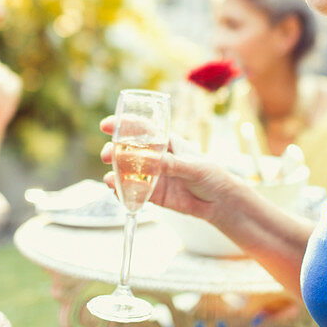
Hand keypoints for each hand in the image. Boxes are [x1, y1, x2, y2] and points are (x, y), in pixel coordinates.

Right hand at [100, 116, 239, 223]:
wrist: (220, 202)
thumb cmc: (212, 176)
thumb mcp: (195, 167)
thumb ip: (173, 165)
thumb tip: (152, 162)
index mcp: (166, 142)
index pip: (142, 129)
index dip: (124, 125)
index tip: (107, 125)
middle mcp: (156, 157)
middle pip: (129, 150)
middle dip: (114, 150)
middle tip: (106, 155)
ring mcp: (153, 176)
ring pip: (127, 171)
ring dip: (116, 172)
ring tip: (110, 178)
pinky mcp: (153, 194)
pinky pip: (134, 192)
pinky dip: (123, 191)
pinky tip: (117, 191)